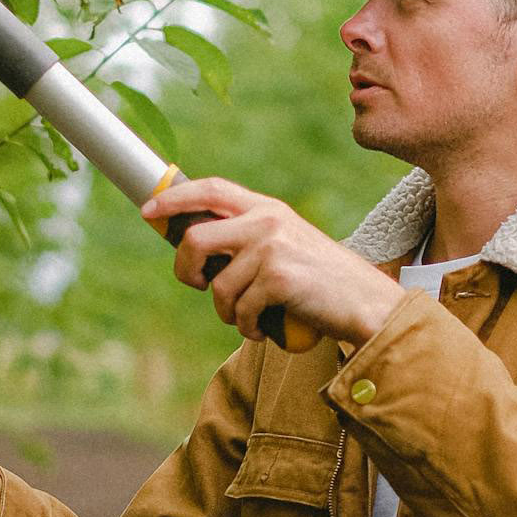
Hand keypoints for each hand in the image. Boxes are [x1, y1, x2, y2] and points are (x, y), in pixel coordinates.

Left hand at [141, 177, 409, 346]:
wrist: (367, 302)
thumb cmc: (321, 281)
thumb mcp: (286, 243)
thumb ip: (248, 237)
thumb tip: (193, 248)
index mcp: (268, 207)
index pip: (210, 189)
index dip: (174, 199)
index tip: (149, 212)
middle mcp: (268, 221)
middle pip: (195, 238)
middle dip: (185, 270)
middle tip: (197, 286)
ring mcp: (273, 248)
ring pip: (217, 286)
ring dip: (226, 311)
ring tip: (247, 316)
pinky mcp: (279, 278)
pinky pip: (239, 310)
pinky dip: (246, 327)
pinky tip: (262, 327)